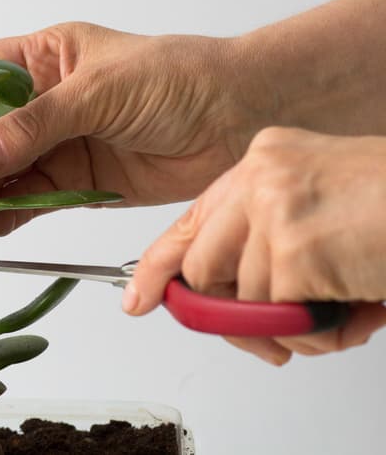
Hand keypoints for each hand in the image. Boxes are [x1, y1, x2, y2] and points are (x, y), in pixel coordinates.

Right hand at [0, 23, 268, 234]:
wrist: (240, 118)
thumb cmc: (176, 79)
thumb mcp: (98, 92)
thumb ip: (34, 125)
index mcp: (42, 58)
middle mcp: (42, 100)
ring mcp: (58, 142)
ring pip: (0, 167)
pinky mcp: (76, 181)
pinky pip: (29, 198)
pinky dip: (8, 212)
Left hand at [125, 126, 385, 364]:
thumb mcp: (324, 210)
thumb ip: (274, 244)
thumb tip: (232, 306)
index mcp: (265, 161)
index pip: (194, 219)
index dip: (163, 265)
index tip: (140, 297)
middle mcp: (261, 175)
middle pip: (204, 267)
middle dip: (233, 316)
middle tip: (274, 338)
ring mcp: (273, 208)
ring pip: (248, 300)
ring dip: (298, 324)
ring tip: (348, 306)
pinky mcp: (294, 247)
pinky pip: (284, 316)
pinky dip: (323, 330)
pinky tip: (359, 307)